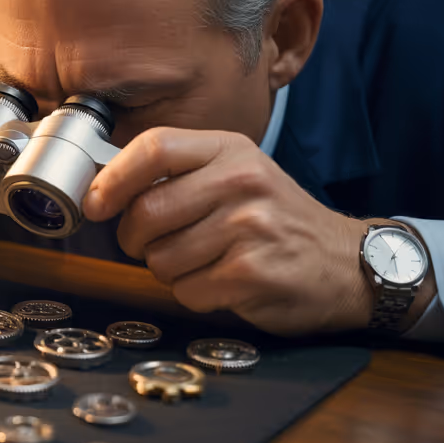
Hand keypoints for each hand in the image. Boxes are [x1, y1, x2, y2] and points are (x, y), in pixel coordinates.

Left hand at [81, 128, 381, 335]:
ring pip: (161, 258)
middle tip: (154, 245)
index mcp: (231, 150)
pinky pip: (187, 291)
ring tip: (204, 263)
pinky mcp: (253, 272)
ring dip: (169, 271)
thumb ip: (180, 175)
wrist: (348, 263)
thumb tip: (101, 188)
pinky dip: (195, 295)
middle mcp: (242, 181)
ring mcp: (249, 227)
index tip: (95, 204)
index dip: (112, 178)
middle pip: (146, 211)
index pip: (154, 147)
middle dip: (136, 239)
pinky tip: (223, 284)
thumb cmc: (279, 221)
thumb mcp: (238, 176)